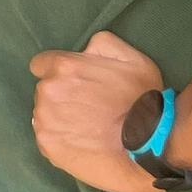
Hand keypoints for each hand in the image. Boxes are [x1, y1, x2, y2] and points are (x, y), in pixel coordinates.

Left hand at [31, 31, 163, 191]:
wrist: (149, 146)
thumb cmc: (142, 100)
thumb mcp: (132, 59)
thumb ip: (102, 45)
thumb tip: (85, 49)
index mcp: (63, 66)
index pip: (42, 64)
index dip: (60, 73)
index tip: (74, 83)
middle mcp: (47, 91)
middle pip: (46, 89)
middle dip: (62, 94)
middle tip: (89, 107)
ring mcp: (45, 119)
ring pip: (46, 113)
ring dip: (61, 116)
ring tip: (88, 126)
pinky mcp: (46, 144)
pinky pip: (48, 136)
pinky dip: (61, 138)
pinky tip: (83, 141)